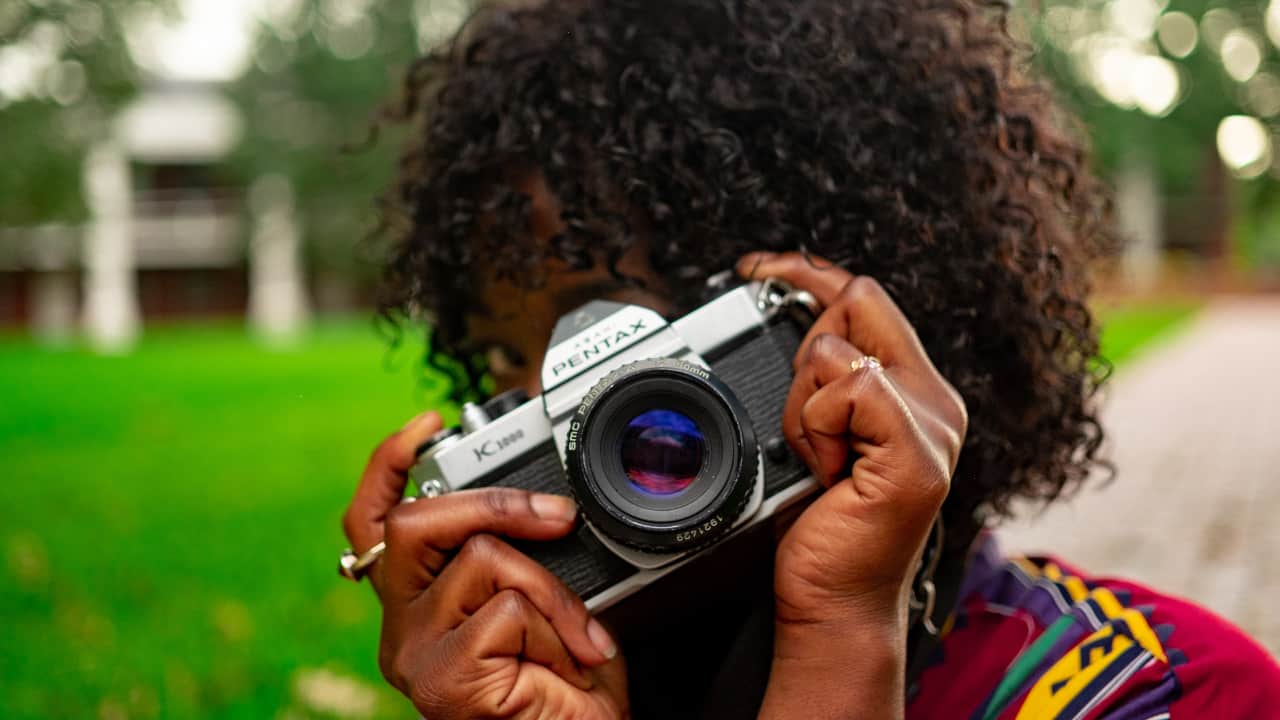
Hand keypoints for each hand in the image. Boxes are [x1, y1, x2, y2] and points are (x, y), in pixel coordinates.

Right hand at [342, 412, 628, 718]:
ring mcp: (415, 655)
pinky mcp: (442, 680)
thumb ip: (513, 556)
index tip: (426, 422)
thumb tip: (541, 502)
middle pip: (412, 523)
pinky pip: (508, 609)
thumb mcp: (537, 603)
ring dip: (553, 593)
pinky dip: (556, 630)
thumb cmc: (566, 686)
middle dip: (496, 503)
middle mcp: (401, 628)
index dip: (389, 465)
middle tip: (560, 517)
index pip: (374, 524)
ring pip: (481, 559)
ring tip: (577, 640)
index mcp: (416, 604)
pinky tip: (566, 667)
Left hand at [736, 253, 966, 717]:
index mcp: (913, 388)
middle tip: (801, 426)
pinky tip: (826, 470)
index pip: (865, 296)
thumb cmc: (818, 525)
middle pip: (854, 304)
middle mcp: (934, 399)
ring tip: (815, 459)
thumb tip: (794, 321)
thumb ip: (822, 379)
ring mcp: (933, 425)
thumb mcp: (813, 432)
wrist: (832, 600)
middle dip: (801, 355)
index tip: (756, 271)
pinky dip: (815, 427)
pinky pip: (849, 388)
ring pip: (838, 349)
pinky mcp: (918, 453)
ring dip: (800, 405)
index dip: (808, 274)